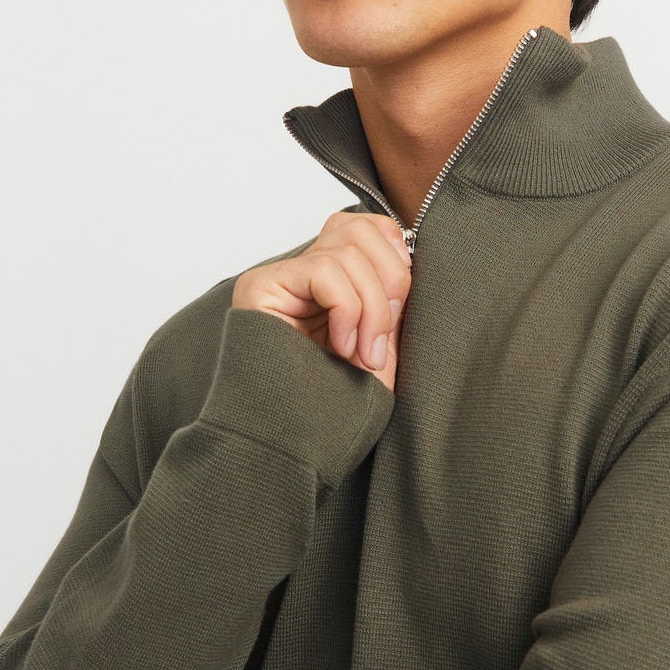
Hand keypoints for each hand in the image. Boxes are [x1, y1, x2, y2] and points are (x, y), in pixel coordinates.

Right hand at [232, 212, 412, 390]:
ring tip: (364, 355)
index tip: (403, 305)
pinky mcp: (260, 285)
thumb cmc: (343, 402)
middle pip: (359, 229)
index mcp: (332, 281)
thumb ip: (391, 297)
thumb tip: (408, 253)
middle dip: (390, 280)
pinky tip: (341, 347)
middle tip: (384, 337)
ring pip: (347, 252)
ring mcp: (279, 277)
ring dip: (370, 308)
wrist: (304, 441)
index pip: (367, 227)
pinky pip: (324, 271)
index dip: (395, 254)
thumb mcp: (382, 341)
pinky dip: (346, 309)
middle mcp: (302, 272)